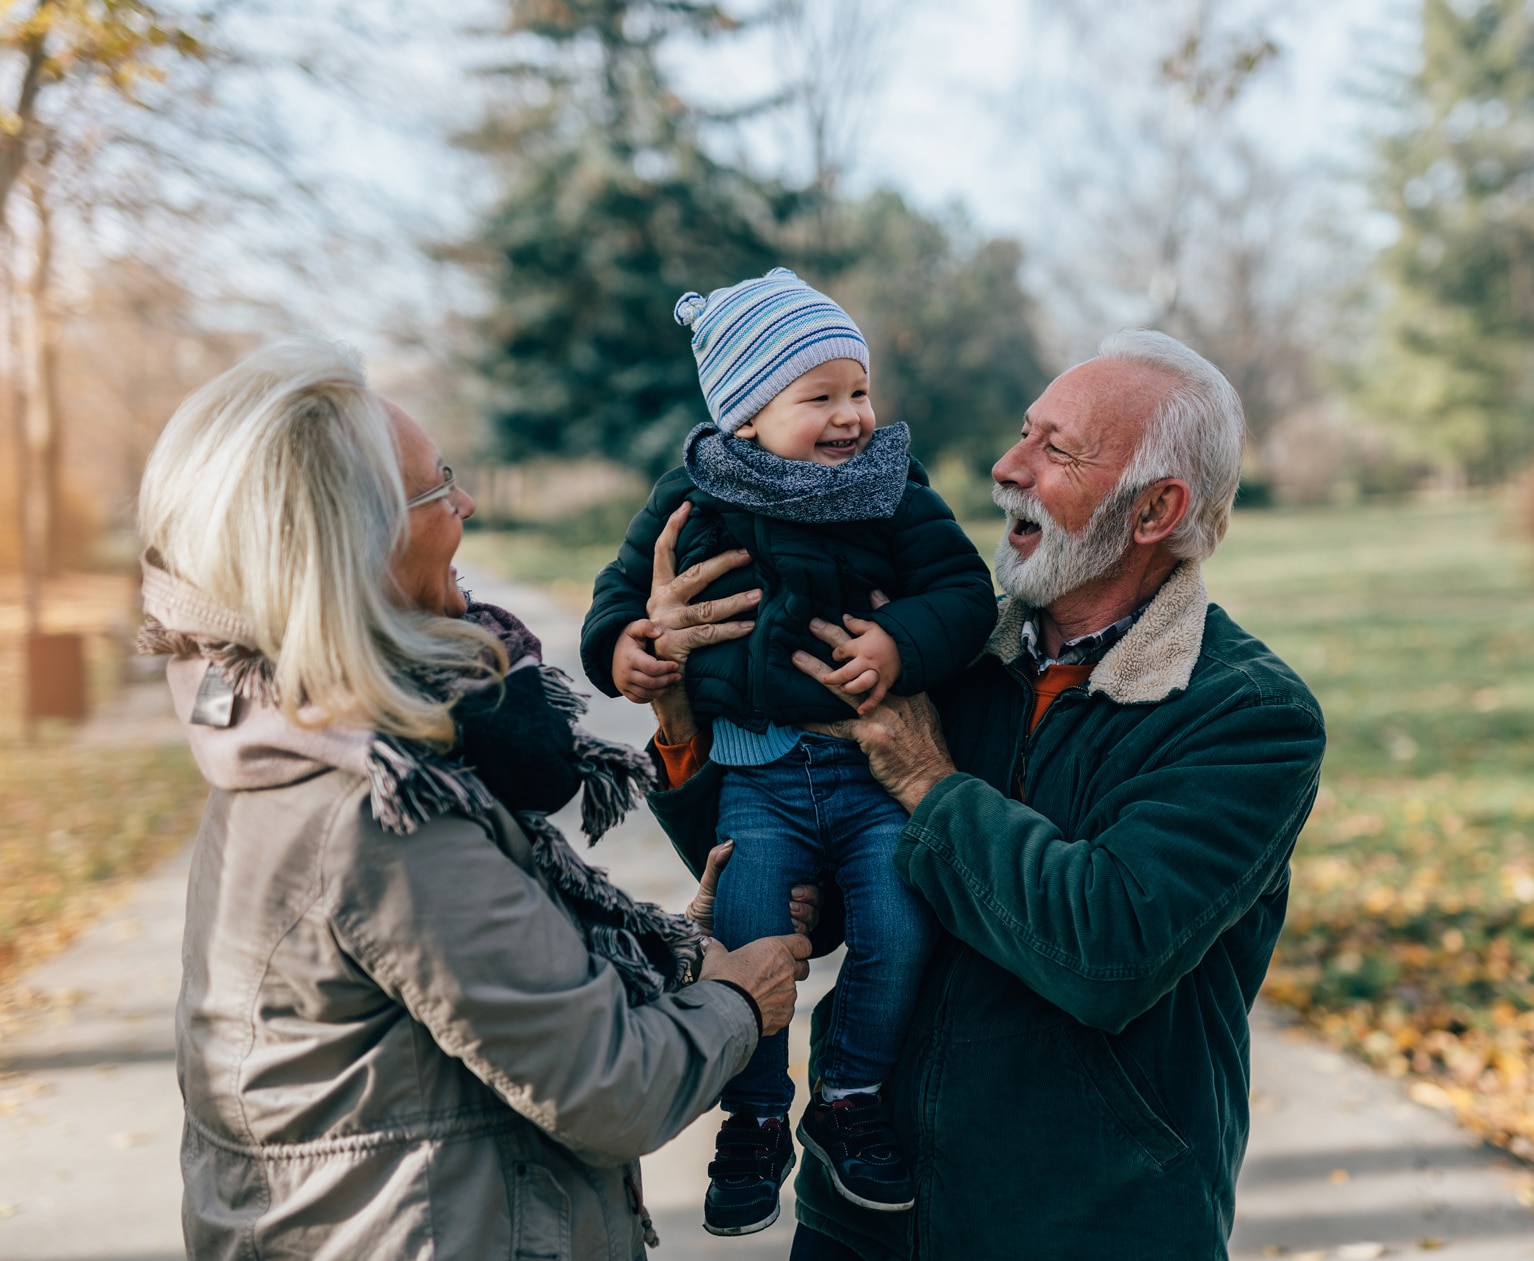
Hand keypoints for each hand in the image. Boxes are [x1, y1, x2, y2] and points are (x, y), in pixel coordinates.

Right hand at [612, 619, 680, 702]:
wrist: (610, 650)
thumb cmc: (627, 639)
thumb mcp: (635, 627)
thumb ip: (646, 626)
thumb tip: (659, 632)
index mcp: (630, 658)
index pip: (652, 668)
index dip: (666, 668)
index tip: (676, 665)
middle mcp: (625, 674)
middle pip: (651, 683)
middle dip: (668, 680)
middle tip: (678, 676)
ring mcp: (623, 684)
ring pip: (647, 694)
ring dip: (663, 691)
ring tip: (674, 684)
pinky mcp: (624, 691)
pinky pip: (639, 699)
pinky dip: (652, 697)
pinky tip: (662, 690)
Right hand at [646, 501, 759, 669]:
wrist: (657, 679)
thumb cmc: (676, 641)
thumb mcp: (676, 612)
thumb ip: (689, 592)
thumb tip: (721, 564)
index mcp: (660, 590)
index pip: (663, 551)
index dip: (672, 527)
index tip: (687, 506)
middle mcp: (660, 603)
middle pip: (695, 575)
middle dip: (724, 563)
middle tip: (749, 554)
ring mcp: (665, 624)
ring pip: (706, 608)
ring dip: (736, 602)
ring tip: (760, 596)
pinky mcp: (673, 644)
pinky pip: (708, 634)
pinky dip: (731, 630)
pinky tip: (750, 626)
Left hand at [687, 841, 821, 936]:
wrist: (698, 937)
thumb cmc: (706, 908)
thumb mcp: (711, 883)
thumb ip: (717, 861)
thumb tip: (730, 843)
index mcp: (774, 890)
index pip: (805, 885)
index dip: (808, 887)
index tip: (793, 888)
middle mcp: (783, 909)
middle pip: (814, 903)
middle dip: (810, 900)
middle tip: (792, 899)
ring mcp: (782, 928)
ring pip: (810, 921)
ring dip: (806, 916)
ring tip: (790, 912)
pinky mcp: (776, 945)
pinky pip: (798, 941)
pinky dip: (799, 934)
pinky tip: (788, 929)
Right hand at [700, 932, 812, 1037]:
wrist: (723, 1013)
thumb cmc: (721, 979)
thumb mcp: (715, 959)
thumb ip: (715, 948)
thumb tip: (707, 942)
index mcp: (776, 950)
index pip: (803, 943)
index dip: (799, 947)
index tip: (792, 950)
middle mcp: (788, 971)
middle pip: (803, 968)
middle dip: (793, 970)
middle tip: (773, 973)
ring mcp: (789, 994)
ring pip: (792, 991)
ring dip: (781, 992)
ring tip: (759, 995)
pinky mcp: (785, 1015)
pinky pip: (785, 1010)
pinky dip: (775, 1010)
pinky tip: (758, 1010)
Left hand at [793, 614, 955, 812]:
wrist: (931, 779)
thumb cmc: (926, 752)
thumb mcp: (924, 718)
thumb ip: (906, 699)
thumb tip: (886, 688)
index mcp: (907, 689)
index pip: (889, 649)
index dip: (875, 625)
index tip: (863, 602)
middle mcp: (895, 695)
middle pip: (860, 660)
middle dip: (835, 638)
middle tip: (813, 622)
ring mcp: (882, 713)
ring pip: (842, 685)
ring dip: (817, 670)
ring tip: (796, 657)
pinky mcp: (869, 733)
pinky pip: (836, 724)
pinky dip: (816, 719)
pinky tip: (798, 713)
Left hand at [818, 616, 901, 714]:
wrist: (914, 644)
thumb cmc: (892, 634)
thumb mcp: (874, 625)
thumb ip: (858, 623)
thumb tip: (844, 617)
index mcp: (863, 646)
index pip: (842, 651)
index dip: (836, 654)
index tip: (836, 656)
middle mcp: (868, 661)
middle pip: (846, 671)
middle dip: (833, 677)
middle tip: (824, 679)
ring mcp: (877, 673)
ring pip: (859, 684)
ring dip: (849, 688)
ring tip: (842, 689)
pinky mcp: (887, 683)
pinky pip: (877, 696)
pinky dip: (869, 704)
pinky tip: (860, 711)